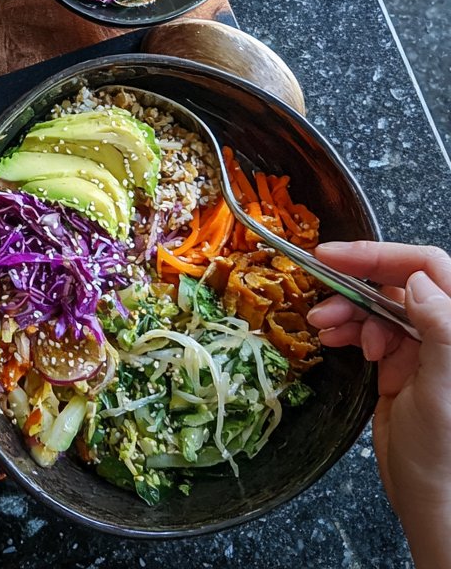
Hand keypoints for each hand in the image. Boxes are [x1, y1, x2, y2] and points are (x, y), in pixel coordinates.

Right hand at [308, 241, 450, 568]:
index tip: (335, 255)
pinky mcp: (400, 362)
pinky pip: (368, 328)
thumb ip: (441, 330)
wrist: (434, 501)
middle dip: (355, 278)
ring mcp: (423, 346)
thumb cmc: (446, 454)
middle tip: (318, 278)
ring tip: (323, 322)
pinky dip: (346, 327)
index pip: (428, 267)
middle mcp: (445, 330)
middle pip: (398, 281)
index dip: (381, 255)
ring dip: (345, 306)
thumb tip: (418, 282)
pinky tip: (333, 336)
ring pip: (377, 303)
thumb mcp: (444, 389)